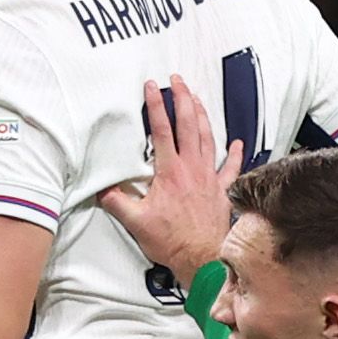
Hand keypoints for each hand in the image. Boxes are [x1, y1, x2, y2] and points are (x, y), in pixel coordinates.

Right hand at [94, 77, 242, 276]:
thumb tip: (101, 189)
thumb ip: (116, 201)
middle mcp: (191, 168)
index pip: (161, 130)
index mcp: (170, 172)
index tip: (152, 87)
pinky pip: (230, 167)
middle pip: (188, 124)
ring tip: (197, 98)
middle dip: (183, 98)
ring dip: (203, 115)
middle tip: (177, 80)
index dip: (156, 105)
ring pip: (208, 137)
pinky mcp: (221, 190)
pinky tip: (236, 142)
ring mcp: (209, 177)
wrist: (201, 257)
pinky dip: (234, 153)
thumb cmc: (171, 241)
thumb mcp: (135, 221)